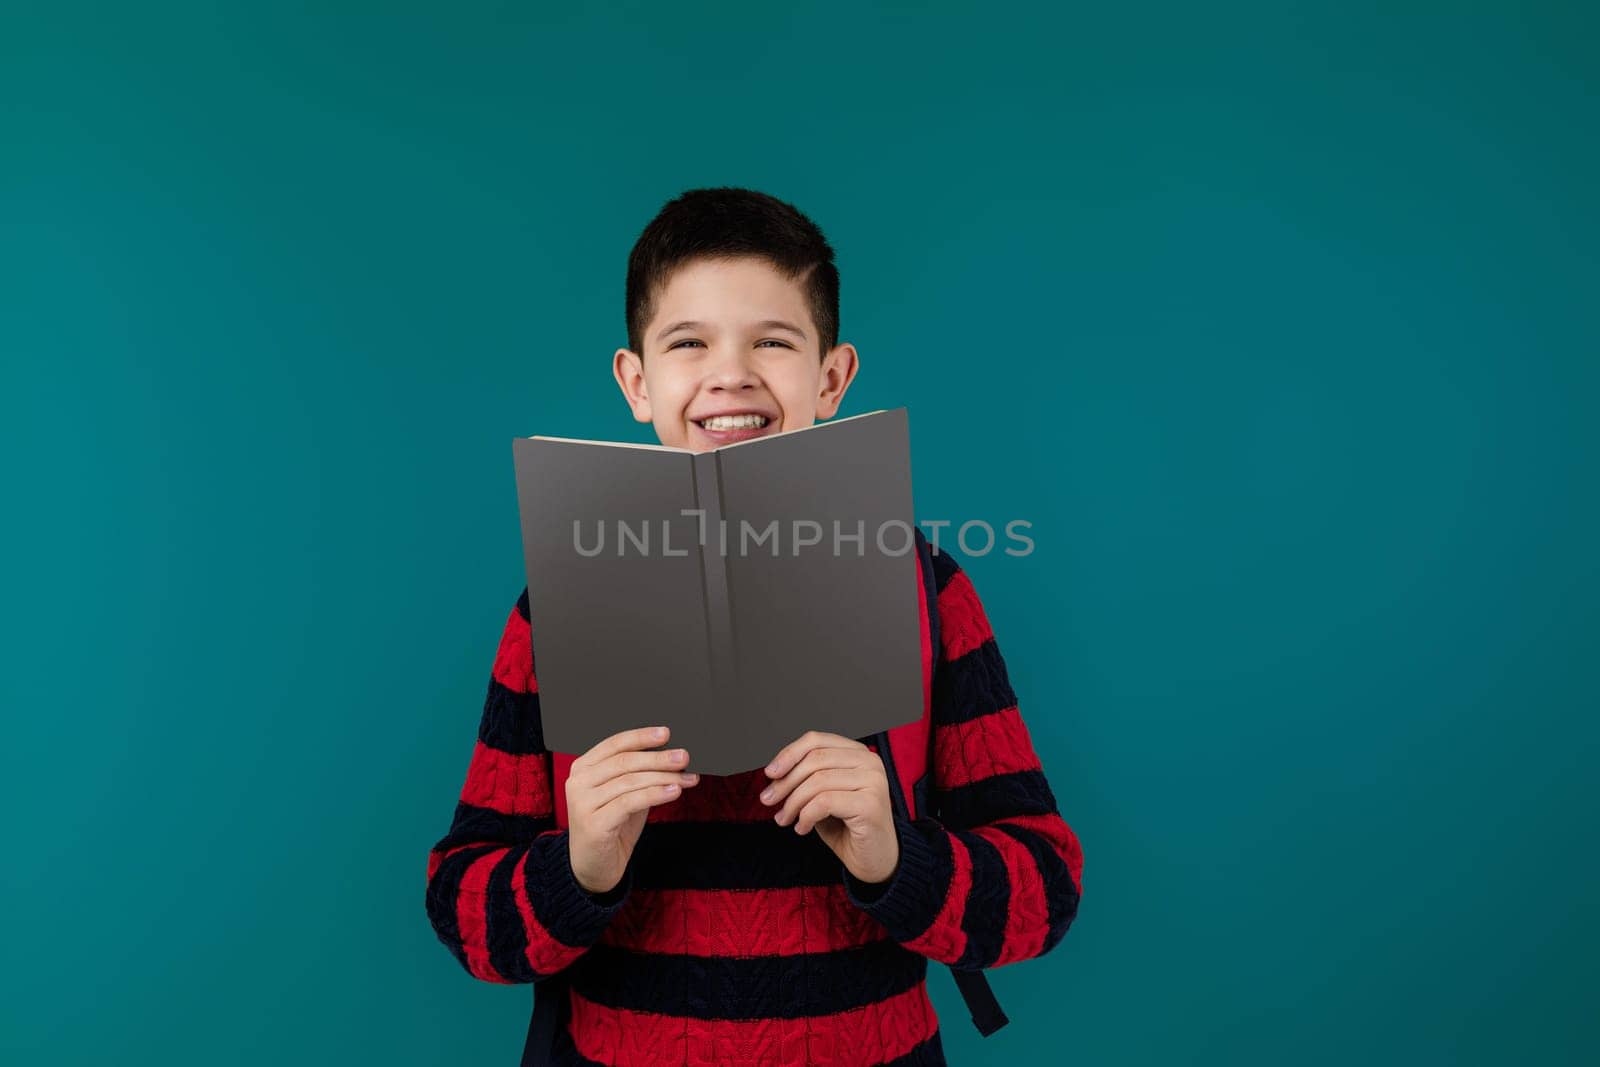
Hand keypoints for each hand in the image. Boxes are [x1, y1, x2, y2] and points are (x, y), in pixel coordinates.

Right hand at [566, 725, 698, 894]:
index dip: (641, 737)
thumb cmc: (613, 825)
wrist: (594, 866)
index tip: (666, 733)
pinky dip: (655, 794)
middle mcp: (578, 781)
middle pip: (624, 762)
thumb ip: (640, 774)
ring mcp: (582, 803)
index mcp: (583, 767)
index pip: (614, 744)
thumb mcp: (624, 793)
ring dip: (663, 777)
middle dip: (658, 758)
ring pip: (629, 781)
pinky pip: (629, 802)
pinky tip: (674, 792)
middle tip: (684, 756)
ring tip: (687, 777)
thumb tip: (672, 755)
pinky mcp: (593, 824)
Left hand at [760, 731, 898, 884]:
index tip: (769, 773)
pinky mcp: (871, 804)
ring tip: (785, 819)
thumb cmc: (847, 826)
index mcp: (858, 753)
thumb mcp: (822, 795)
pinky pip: (824, 802)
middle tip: (768, 801)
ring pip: (817, 781)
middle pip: (814, 760)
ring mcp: (873, 781)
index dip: (789, 754)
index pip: (816, 740)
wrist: (875, 860)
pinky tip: (802, 828)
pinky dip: (806, 816)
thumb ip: (805, 778)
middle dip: (785, 782)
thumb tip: (774, 772)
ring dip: (793, 803)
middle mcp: (869, 762)